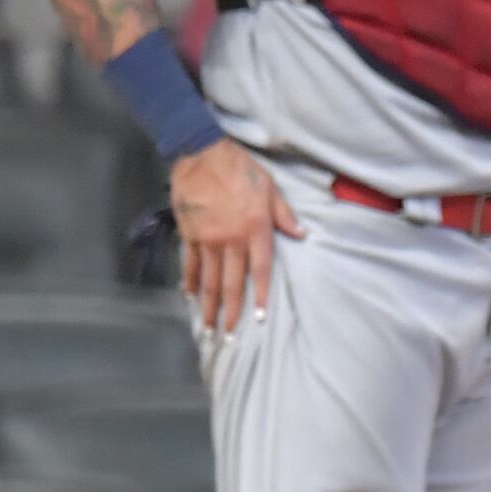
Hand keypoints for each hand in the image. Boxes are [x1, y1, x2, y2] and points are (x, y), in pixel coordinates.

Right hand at [171, 138, 300, 333]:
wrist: (201, 155)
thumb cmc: (241, 169)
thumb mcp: (270, 188)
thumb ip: (284, 215)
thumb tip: (301, 235)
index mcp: (255, 230)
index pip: (260, 270)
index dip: (260, 295)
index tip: (258, 318)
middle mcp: (231, 240)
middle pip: (232, 283)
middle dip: (231, 312)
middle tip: (228, 336)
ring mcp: (208, 240)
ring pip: (209, 280)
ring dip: (209, 306)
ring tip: (208, 328)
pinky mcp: (190, 235)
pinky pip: (190, 264)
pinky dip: (190, 282)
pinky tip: (189, 298)